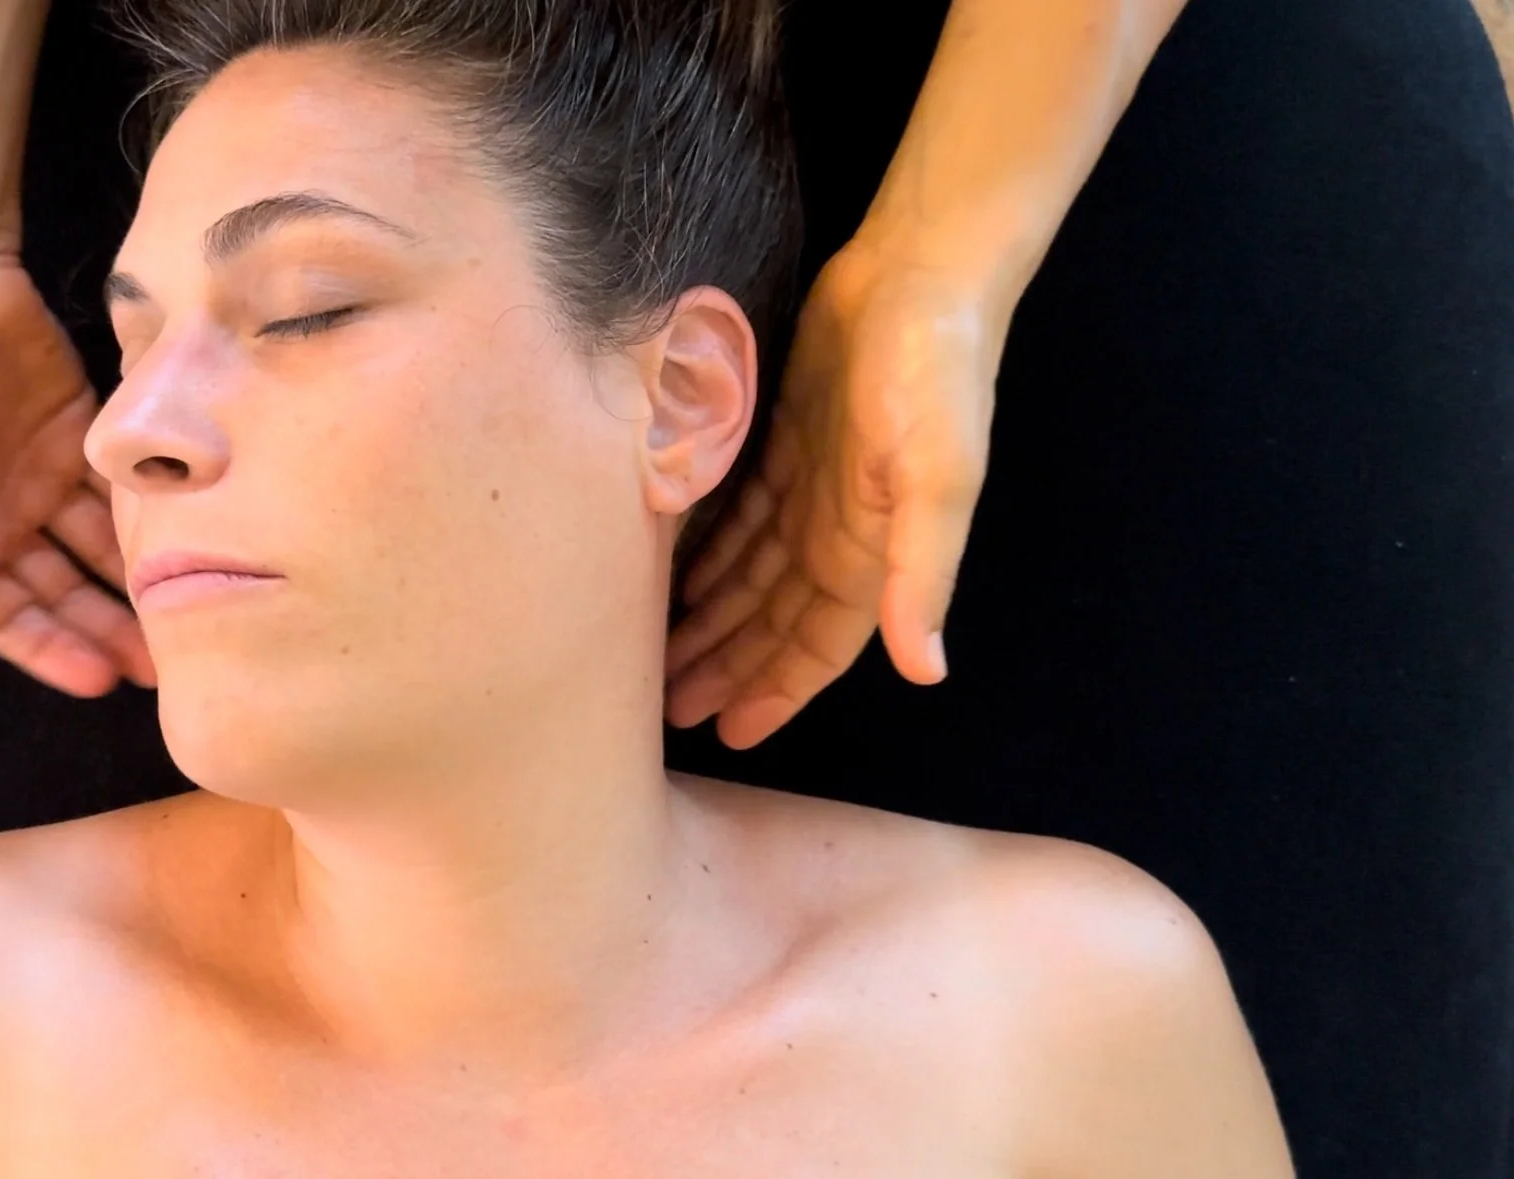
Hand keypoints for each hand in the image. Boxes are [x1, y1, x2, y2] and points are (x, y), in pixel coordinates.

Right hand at [0, 259, 152, 696]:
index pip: (3, 618)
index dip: (49, 651)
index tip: (100, 681)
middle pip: (58, 591)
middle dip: (104, 629)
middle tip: (165, 665)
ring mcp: (37, 472)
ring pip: (93, 548)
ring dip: (132, 584)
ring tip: (185, 612)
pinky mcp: (78, 429)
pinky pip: (115, 491)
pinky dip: (143, 520)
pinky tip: (185, 546)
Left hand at [663, 235, 1006, 747]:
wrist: (921, 270)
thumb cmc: (934, 371)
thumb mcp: (937, 475)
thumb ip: (924, 570)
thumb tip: (926, 669)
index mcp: (874, 548)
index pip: (818, 642)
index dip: (777, 689)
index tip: (730, 734)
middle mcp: (844, 527)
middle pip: (776, 618)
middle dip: (731, 666)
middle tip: (670, 710)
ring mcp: (816, 484)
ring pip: (754, 573)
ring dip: (715, 618)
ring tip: (664, 658)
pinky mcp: (789, 439)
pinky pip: (743, 517)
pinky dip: (714, 553)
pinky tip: (677, 577)